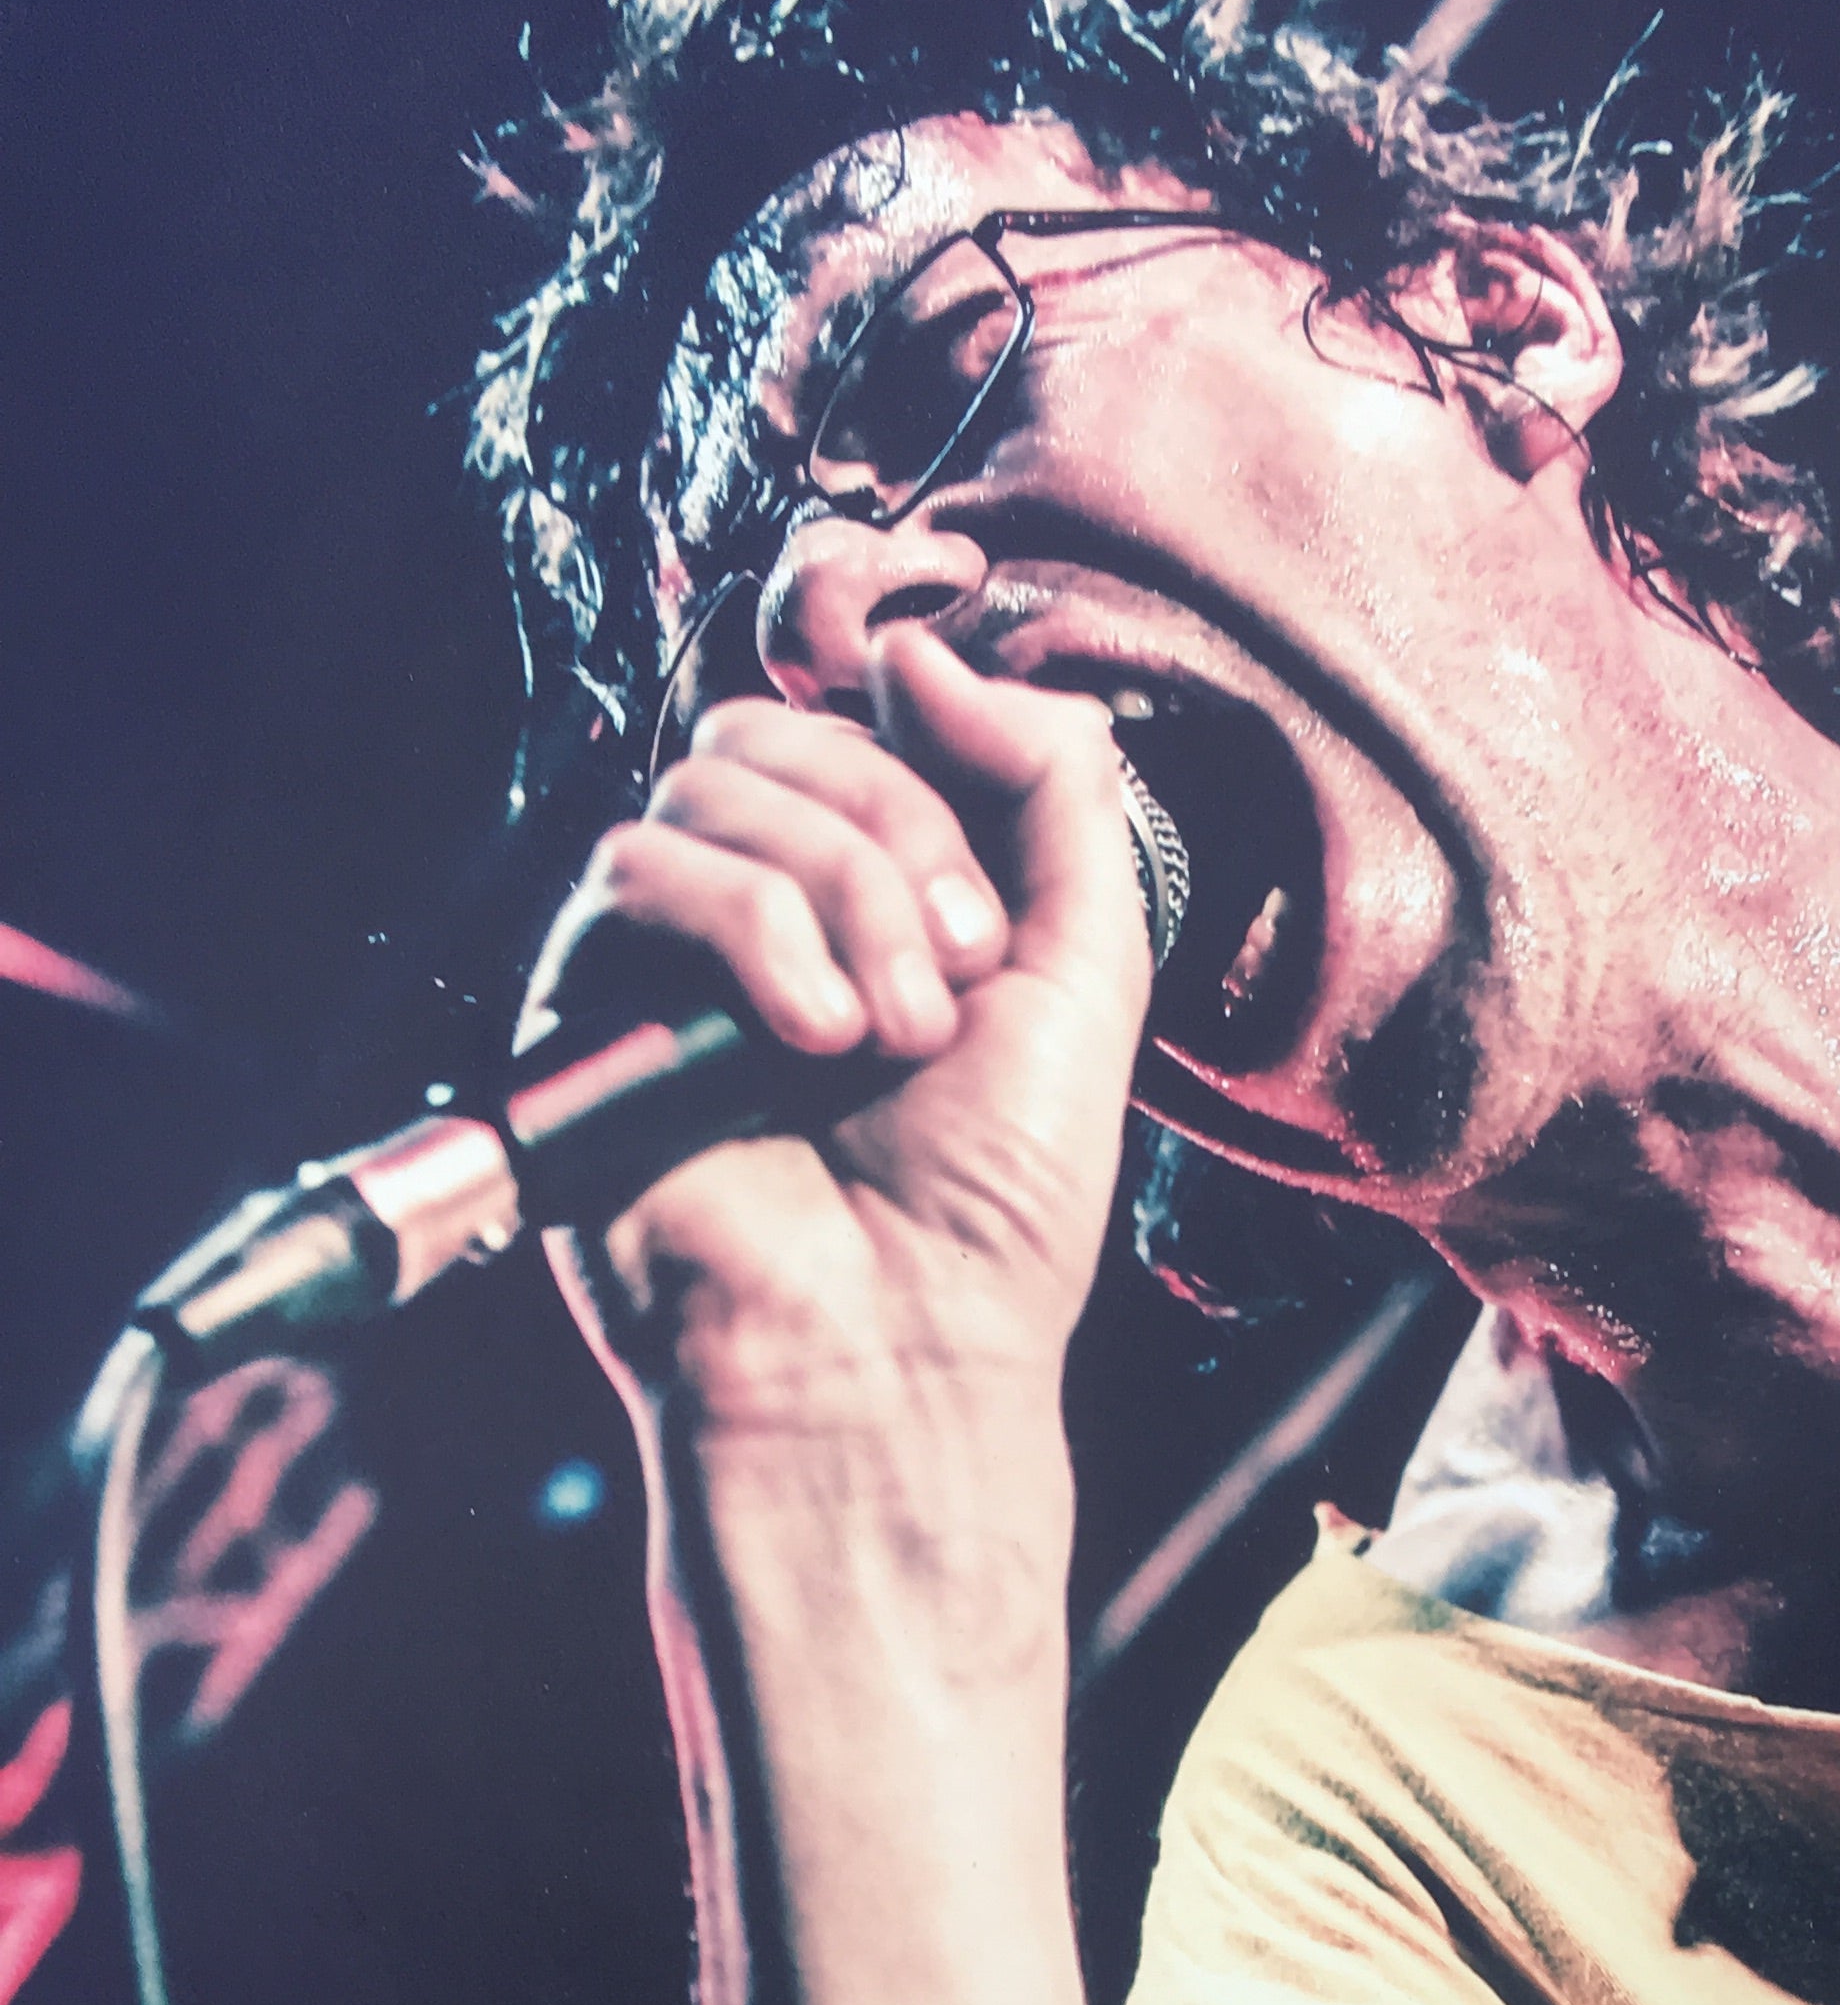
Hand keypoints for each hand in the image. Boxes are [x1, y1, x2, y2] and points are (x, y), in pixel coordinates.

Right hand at [530, 632, 1154, 1425]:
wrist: (903, 1351)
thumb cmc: (995, 1207)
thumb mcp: (1086, 971)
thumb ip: (1050, 791)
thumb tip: (917, 653)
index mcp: (874, 896)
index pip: (860, 721)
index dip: (927, 760)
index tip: (988, 911)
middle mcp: (764, 914)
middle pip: (781, 731)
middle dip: (893, 834)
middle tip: (952, 983)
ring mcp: (668, 959)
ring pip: (713, 783)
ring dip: (836, 895)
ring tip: (886, 1041)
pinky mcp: (588, 1009)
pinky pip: (638, 868)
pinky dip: (749, 931)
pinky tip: (807, 1041)